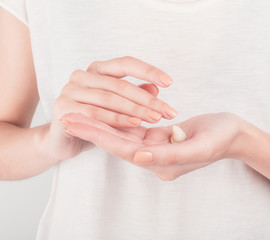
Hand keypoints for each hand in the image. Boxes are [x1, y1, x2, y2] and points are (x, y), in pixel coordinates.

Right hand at [45, 56, 177, 161]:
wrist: (62, 139)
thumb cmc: (94, 120)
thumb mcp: (118, 107)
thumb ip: (134, 95)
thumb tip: (156, 88)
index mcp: (97, 69)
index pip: (125, 63)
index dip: (148, 70)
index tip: (170, 82)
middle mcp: (82, 75)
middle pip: (120, 84)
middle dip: (147, 99)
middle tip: (168, 111)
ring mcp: (70, 90)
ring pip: (109, 98)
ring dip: (135, 109)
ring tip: (155, 118)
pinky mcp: (63, 108)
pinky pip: (95, 113)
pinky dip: (116, 119)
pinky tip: (134, 124)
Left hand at [60, 112, 242, 180]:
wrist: (234, 134)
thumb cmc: (221, 138)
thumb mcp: (200, 146)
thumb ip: (169, 155)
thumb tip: (138, 156)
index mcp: (162, 164)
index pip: (125, 150)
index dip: (101, 136)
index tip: (78, 124)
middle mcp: (155, 159)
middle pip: (118, 143)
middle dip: (93, 129)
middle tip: (66, 116)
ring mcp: (156, 149)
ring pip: (123, 135)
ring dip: (101, 124)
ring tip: (78, 112)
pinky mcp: (159, 139)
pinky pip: (135, 129)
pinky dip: (118, 120)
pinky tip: (102, 111)